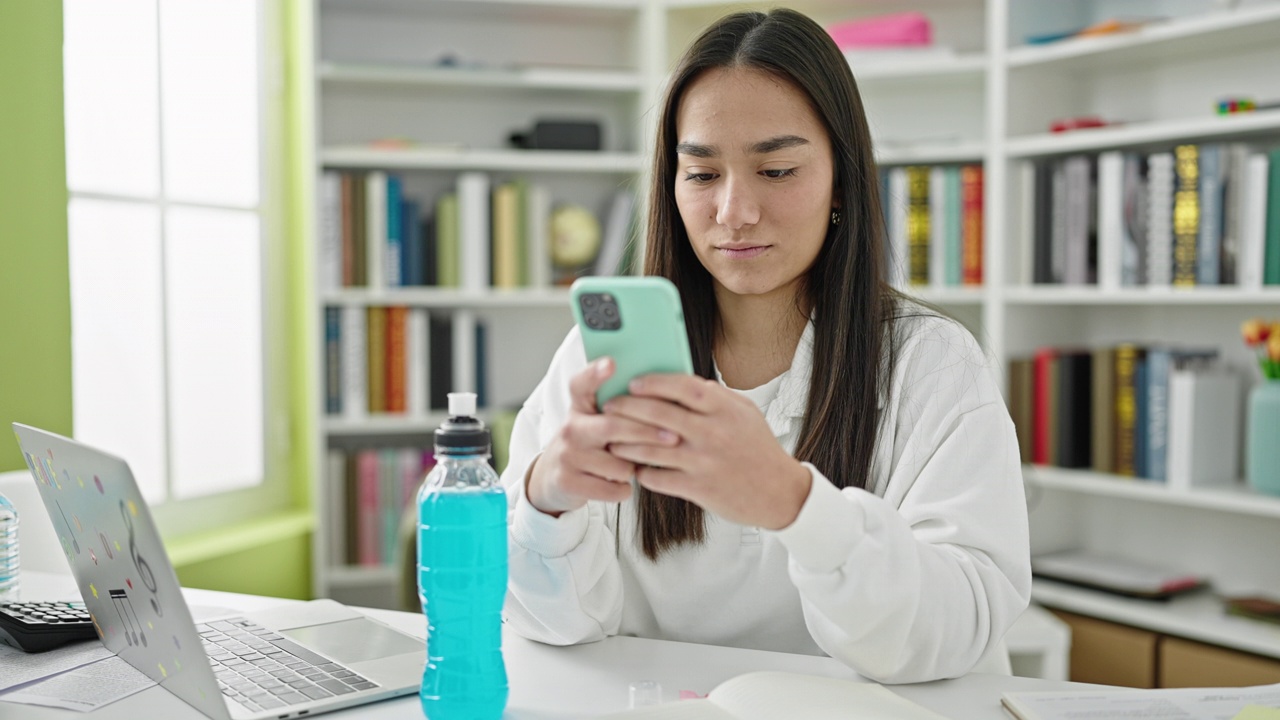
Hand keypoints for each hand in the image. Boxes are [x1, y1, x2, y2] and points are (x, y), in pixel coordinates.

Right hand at [525, 358, 681, 516]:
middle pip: (613, 425)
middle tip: (673, 437)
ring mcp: (567, 455)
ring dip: (634, 468)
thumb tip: (662, 392)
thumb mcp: (596, 419)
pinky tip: (622, 483)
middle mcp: (570, 427)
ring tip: (635, 465)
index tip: (612, 363)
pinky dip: (624, 488)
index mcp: (579, 406)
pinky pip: (612, 487)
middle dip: (646, 432)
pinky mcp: (568, 481)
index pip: (582, 383)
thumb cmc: (590, 443)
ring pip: (618, 463)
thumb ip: (620, 407)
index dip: (595, 373)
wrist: (555, 477)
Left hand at [602, 374, 811, 529]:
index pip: (681, 386)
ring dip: (625, 442)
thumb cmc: (759, 449)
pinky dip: (642, 472)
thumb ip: (715, 396)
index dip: (653, 382)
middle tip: (610, 408)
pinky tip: (635, 468)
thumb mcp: (744, 413)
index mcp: (724, 409)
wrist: (779, 492)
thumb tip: (681, 383)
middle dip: (627, 408)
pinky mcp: (697, 488)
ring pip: (650, 447)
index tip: (633, 383)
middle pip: (657, 413)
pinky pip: (657, 477)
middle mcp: (711, 432)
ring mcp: (703, 461)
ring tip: (612, 440)